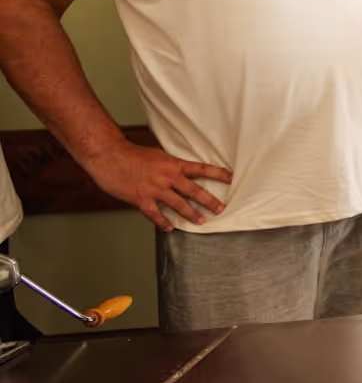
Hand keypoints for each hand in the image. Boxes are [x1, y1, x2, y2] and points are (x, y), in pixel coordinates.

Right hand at [87, 140, 231, 231]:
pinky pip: (155, 214)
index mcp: (173, 164)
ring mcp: (155, 188)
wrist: (109, 156)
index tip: (231, 178)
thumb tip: (182, 173)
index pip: (201, 169)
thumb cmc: (131, 154)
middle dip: (209, 201)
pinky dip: (162, 222)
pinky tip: (169, 228)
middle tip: (221, 209)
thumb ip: (170, 166)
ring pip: (178, 204)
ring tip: (201, 222)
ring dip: (191, 214)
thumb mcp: (158, 156)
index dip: (218, 173)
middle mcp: (167, 177)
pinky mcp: (141, 198)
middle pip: (194, 190)